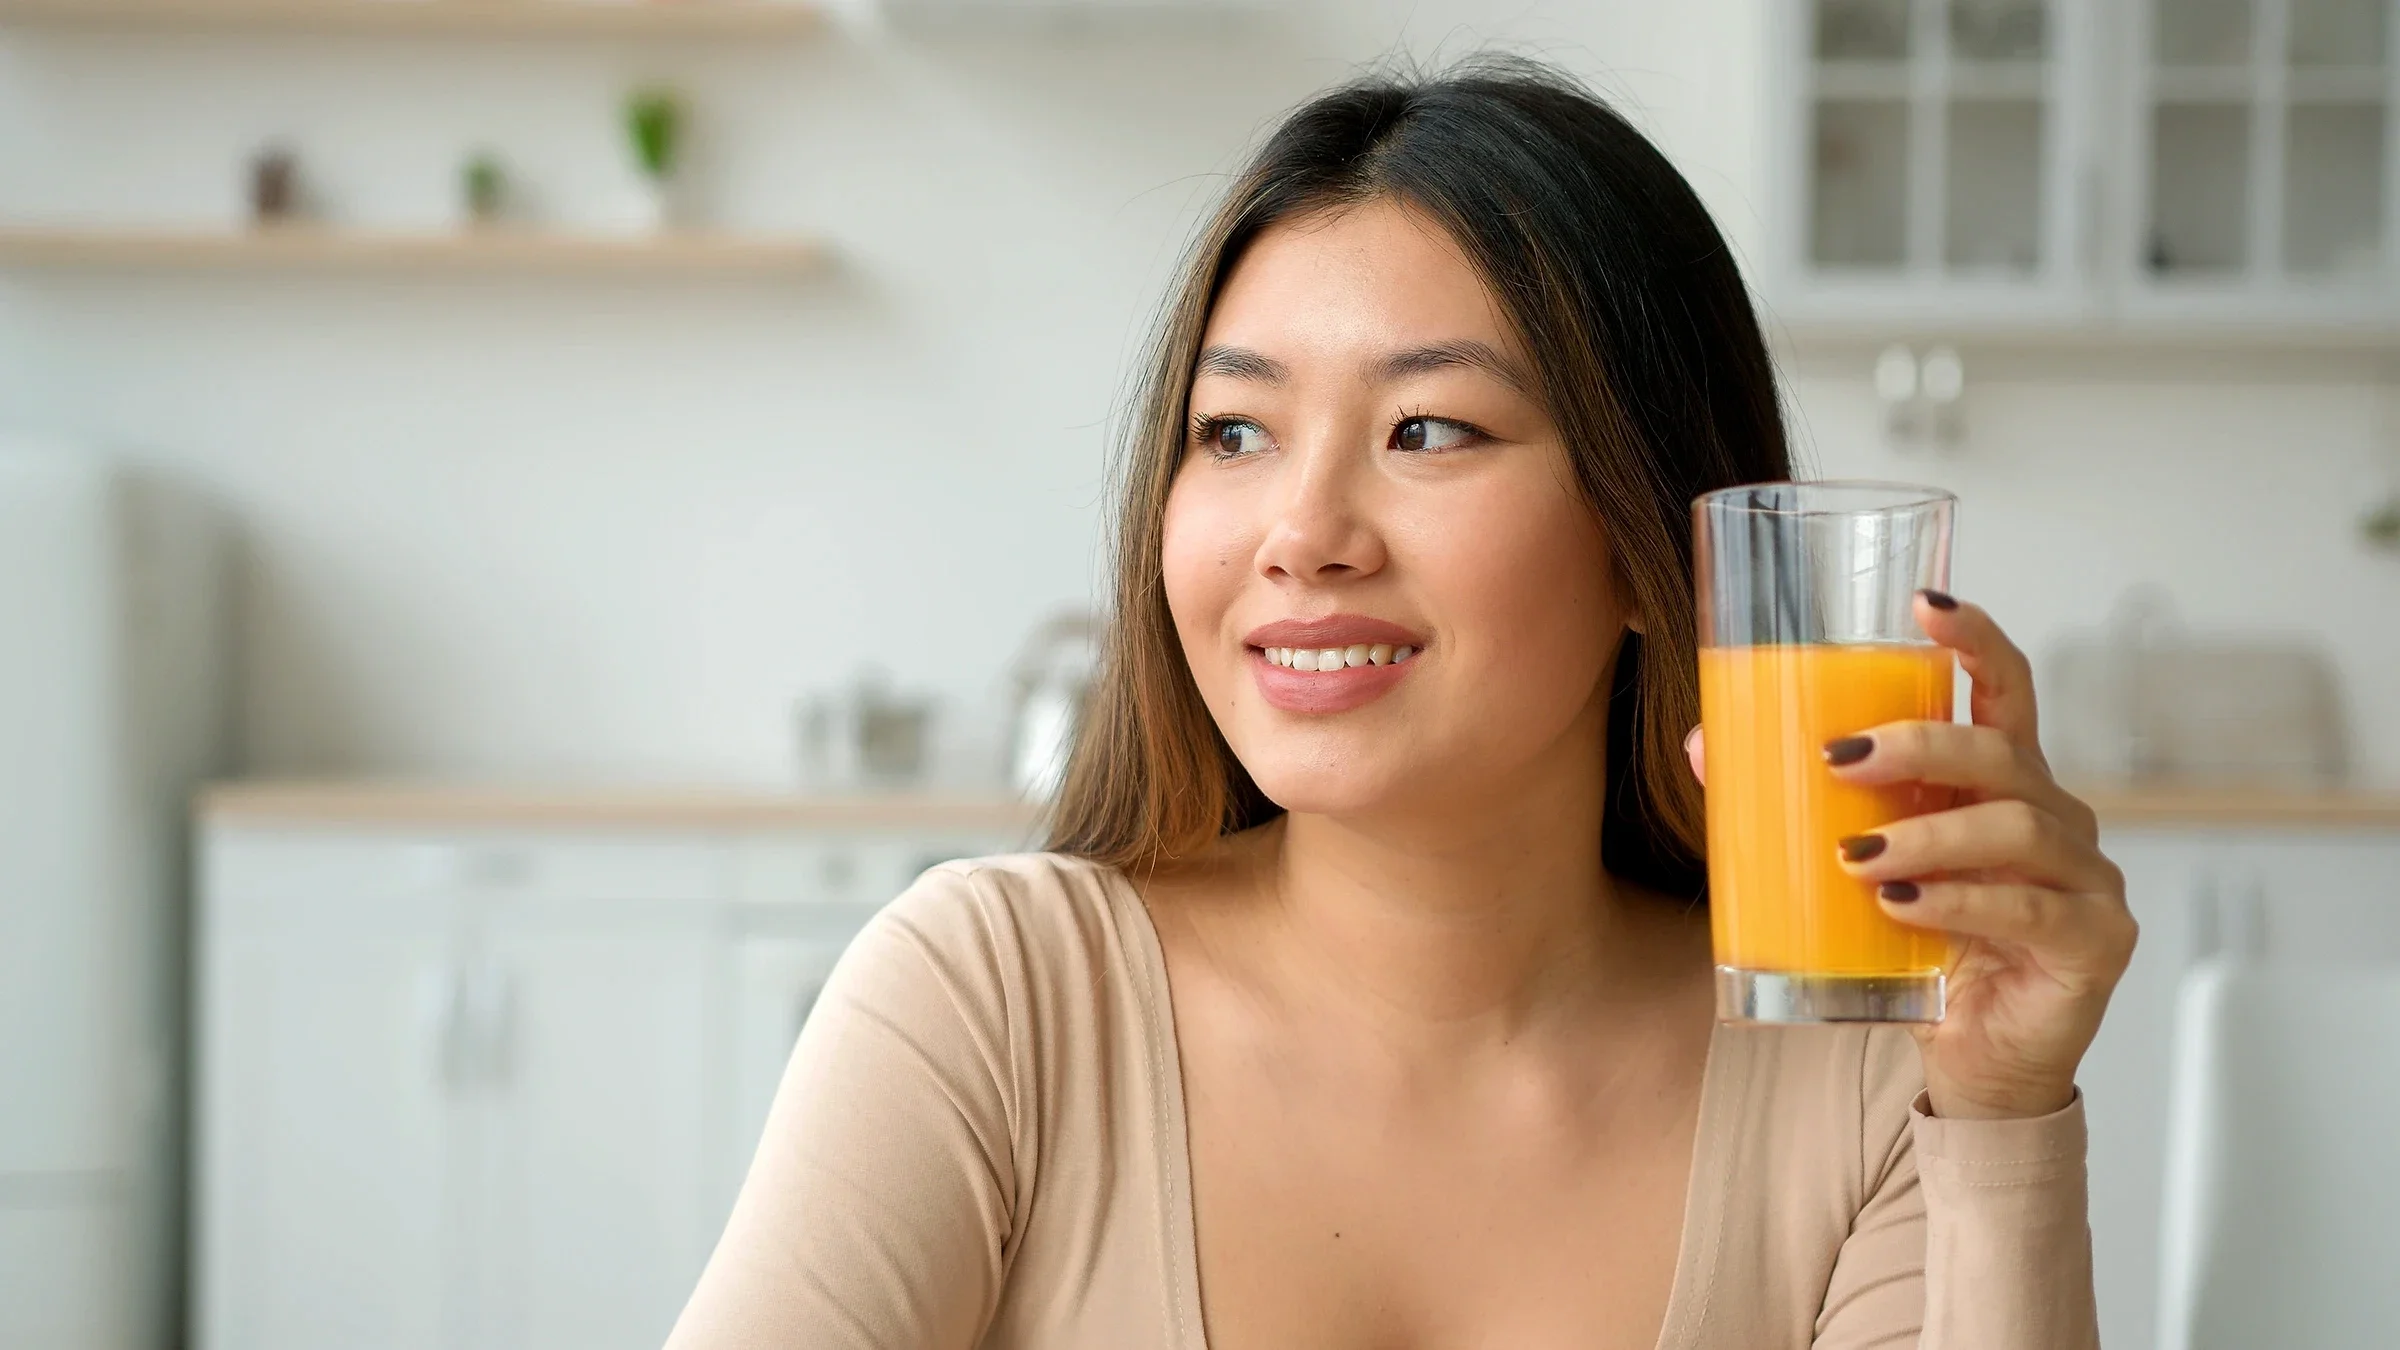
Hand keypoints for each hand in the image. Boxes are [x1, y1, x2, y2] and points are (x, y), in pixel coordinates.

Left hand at [1685, 592, 2136, 1119]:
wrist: (1973, 1065)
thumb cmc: (1921, 955)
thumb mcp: (1860, 871)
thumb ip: (1801, 808)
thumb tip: (1703, 743)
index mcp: (2004, 785)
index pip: (2005, 690)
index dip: (1975, 641)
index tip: (1923, 606)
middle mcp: (2057, 818)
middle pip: (2000, 753)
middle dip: (1918, 745)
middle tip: (1839, 760)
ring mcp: (2087, 879)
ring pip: (2016, 828)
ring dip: (1928, 834)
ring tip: (1857, 857)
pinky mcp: (2094, 942)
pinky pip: (2030, 908)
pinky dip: (1961, 902)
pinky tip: (1905, 906)